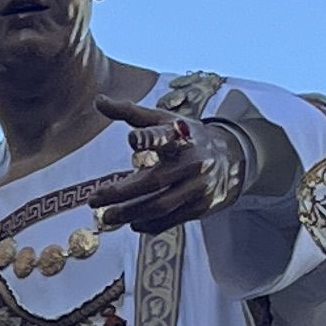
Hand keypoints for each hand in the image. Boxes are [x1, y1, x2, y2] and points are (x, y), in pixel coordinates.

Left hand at [88, 101, 231, 236]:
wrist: (231, 157)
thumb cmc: (185, 137)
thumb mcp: (163, 120)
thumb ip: (130, 112)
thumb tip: (98, 101)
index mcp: (181, 135)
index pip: (165, 135)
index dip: (149, 137)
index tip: (131, 139)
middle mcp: (192, 160)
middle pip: (155, 180)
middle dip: (122, 192)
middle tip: (94, 200)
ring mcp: (199, 185)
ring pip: (162, 204)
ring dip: (132, 213)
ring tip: (107, 216)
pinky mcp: (202, 205)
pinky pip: (173, 219)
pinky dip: (151, 224)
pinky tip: (132, 223)